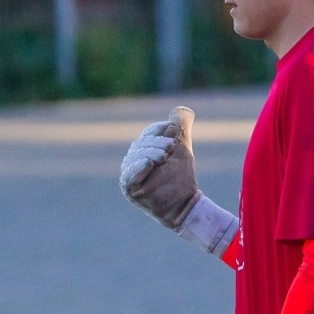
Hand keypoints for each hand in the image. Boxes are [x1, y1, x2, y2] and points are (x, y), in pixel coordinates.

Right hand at [120, 106, 200, 231]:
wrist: (185, 202)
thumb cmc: (181, 177)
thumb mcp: (182, 149)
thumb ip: (181, 129)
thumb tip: (182, 111)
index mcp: (143, 148)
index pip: (148, 132)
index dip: (160, 129)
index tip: (175, 131)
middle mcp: (133, 160)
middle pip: (142, 144)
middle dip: (158, 143)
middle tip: (172, 148)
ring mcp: (129, 174)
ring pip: (136, 157)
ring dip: (152, 154)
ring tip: (165, 158)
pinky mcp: (129, 189)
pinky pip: (130, 175)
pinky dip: (140, 167)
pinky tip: (150, 163)